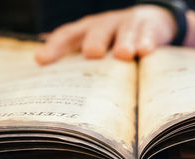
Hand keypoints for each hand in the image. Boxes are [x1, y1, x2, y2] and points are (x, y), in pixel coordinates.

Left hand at [35, 5, 194, 64]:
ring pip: (125, 31)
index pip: (67, 35)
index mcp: (87, 31)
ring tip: (124, 54)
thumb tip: (63, 101)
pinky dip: (146, 41)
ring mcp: (127, 24)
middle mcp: (105, 25)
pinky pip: (148, 33)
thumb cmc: (117, 43)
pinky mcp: (149, 26)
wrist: (152, 20)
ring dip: (124, 42)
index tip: (42, 61)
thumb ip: (84, 69)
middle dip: (94, 41)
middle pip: (97, 31)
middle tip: (93, 54)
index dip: (55, 47)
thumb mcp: (101, 50)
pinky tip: (145, 51)